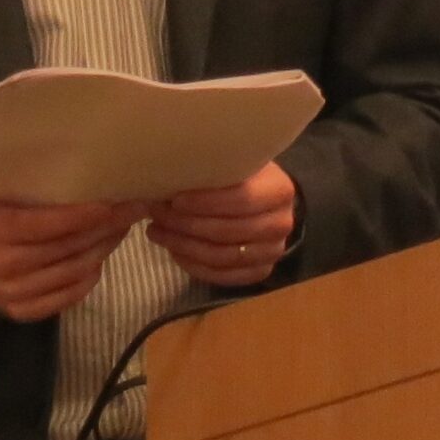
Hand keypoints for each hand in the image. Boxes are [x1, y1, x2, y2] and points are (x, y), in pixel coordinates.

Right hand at [0, 199, 142, 322]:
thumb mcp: (4, 197)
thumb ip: (38, 190)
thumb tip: (91, 171)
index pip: (49, 224)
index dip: (86, 213)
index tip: (117, 200)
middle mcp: (4, 267)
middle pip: (68, 247)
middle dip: (107, 226)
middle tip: (134, 207)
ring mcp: (13, 295)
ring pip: (74, 271)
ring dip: (105, 248)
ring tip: (124, 226)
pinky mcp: (23, 313)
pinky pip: (68, 297)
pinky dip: (90, 276)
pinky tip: (101, 255)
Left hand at [144, 161, 299, 289]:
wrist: (269, 202)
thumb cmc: (248, 177)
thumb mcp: (239, 164)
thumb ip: (214, 169)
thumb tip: (166, 176)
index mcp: (280, 191)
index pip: (242, 200)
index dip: (207, 202)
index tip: (175, 198)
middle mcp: (281, 224)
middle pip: (228, 231)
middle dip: (187, 224)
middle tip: (157, 215)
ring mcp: (272, 252)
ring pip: (221, 256)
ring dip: (183, 245)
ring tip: (157, 231)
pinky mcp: (259, 272)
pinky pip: (221, 276)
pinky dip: (193, 265)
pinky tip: (174, 250)